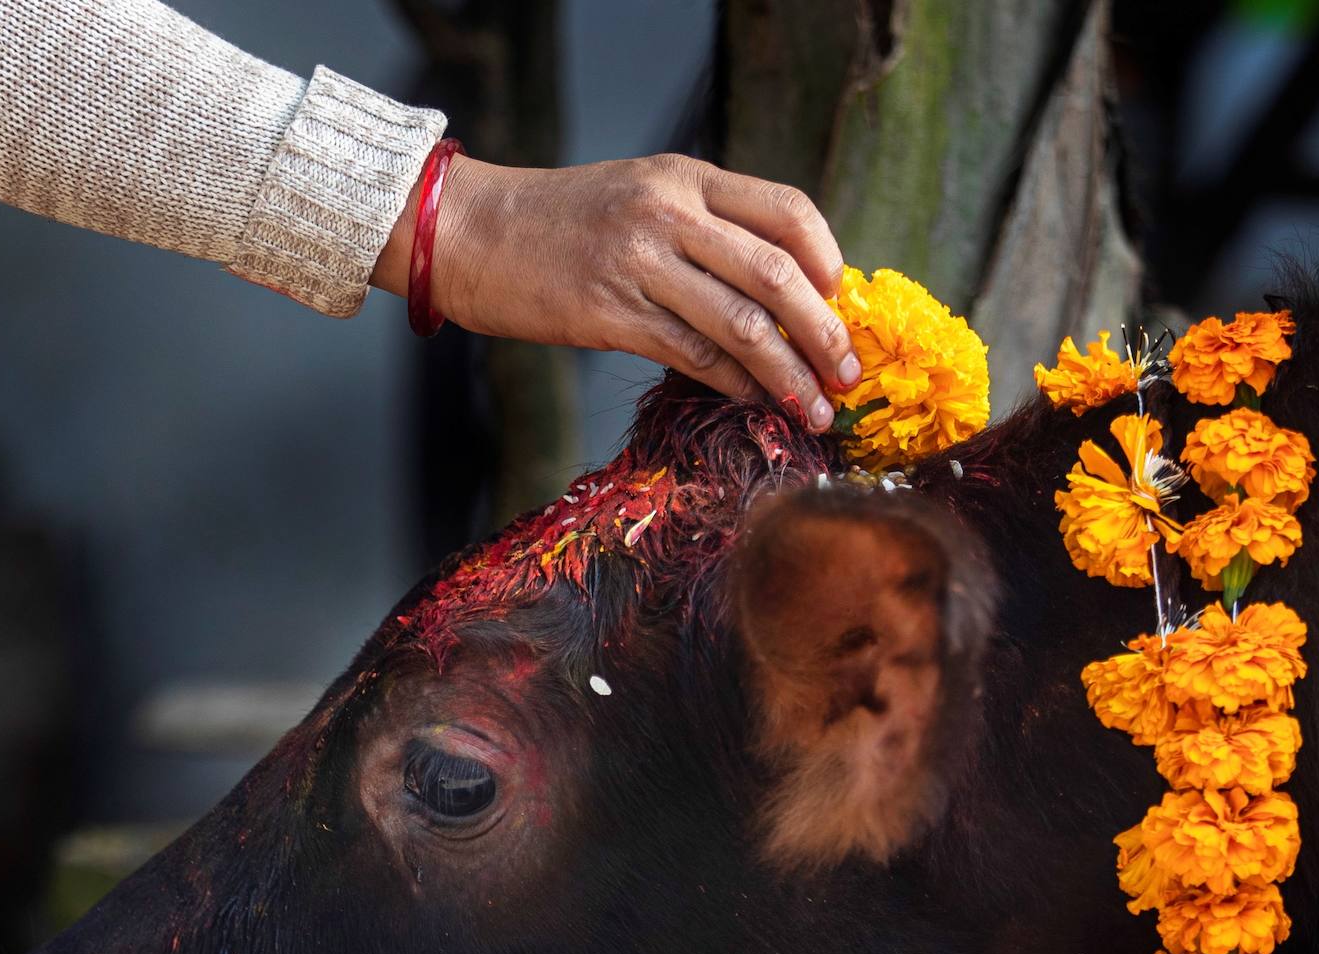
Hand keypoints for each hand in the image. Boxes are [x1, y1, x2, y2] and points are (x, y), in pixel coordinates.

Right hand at [372, 153, 859, 430]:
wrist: (471, 231)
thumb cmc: (561, 222)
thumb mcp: (641, 196)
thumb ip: (706, 229)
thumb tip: (780, 289)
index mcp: (686, 179)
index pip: (786, 211)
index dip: (829, 260)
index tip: (842, 304)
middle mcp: (670, 214)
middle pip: (777, 274)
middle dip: (823, 333)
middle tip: (847, 376)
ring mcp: (639, 262)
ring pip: (741, 324)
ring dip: (787, 375)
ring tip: (813, 409)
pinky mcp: (610, 313)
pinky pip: (694, 355)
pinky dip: (735, 384)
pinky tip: (755, 401)